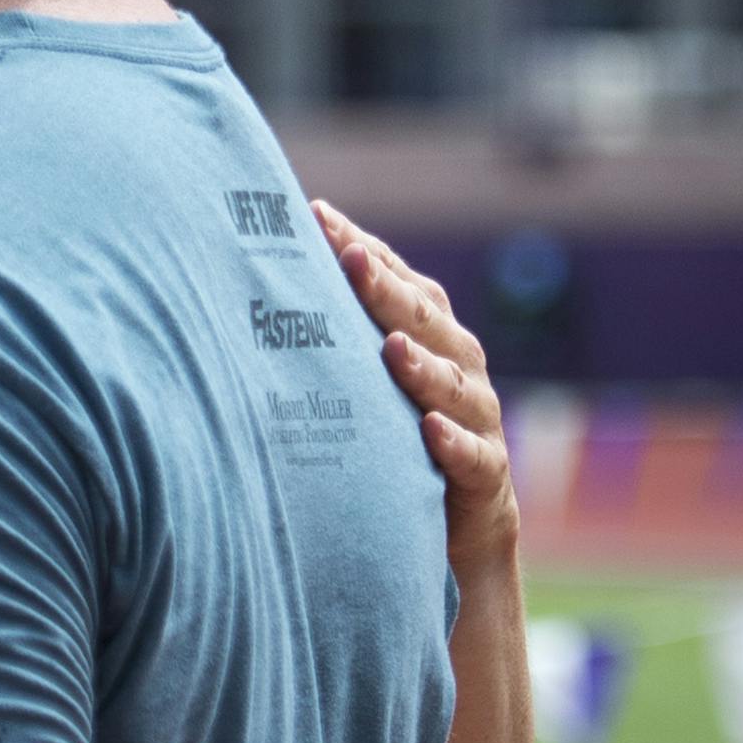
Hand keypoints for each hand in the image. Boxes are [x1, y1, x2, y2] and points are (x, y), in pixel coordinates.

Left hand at [311, 200, 520, 572]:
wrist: (458, 527)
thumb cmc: (393, 435)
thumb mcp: (362, 381)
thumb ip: (330, 333)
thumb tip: (256, 277)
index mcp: (428, 333)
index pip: (396, 279)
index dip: (360, 248)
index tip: (315, 215)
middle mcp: (457, 365)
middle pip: (424, 320)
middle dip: (386, 289)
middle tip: (351, 260)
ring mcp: (477, 419)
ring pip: (452, 384)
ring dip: (422, 365)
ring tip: (391, 347)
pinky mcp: (485, 477)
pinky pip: (473, 457)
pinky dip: (453, 442)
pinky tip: (429, 430)